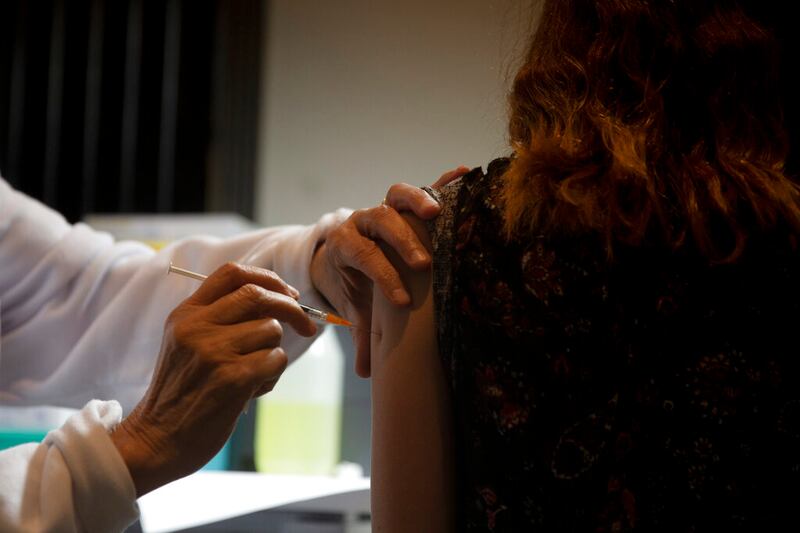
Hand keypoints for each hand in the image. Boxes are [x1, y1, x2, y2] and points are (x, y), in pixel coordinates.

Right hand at [111, 263, 315, 495]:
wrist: (156, 440)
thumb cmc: (181, 393)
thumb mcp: (186, 343)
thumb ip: (219, 318)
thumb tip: (277, 298)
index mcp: (186, 314)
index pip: (232, 273)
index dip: (268, 279)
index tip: (288, 294)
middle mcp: (197, 327)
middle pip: (258, 294)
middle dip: (291, 307)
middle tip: (306, 326)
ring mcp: (213, 351)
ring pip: (271, 330)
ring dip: (275, 352)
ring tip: (254, 375)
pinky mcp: (231, 378)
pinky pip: (276, 359)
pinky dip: (273, 374)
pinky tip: (253, 390)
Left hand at [310, 166, 468, 376]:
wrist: (346, 252)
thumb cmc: (354, 282)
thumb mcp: (355, 306)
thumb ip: (361, 335)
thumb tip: (367, 373)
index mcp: (345, 246)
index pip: (362, 257)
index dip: (381, 277)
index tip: (402, 300)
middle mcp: (362, 221)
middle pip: (378, 220)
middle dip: (400, 241)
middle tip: (422, 264)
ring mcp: (384, 207)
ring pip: (396, 195)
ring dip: (417, 202)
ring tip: (438, 215)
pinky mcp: (404, 203)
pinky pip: (423, 187)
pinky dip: (442, 182)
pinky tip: (464, 175)